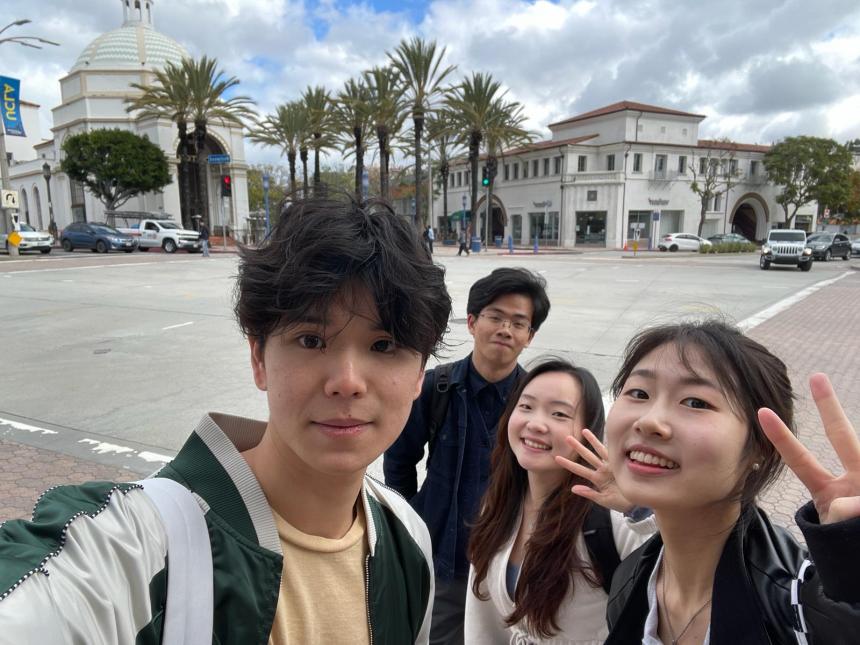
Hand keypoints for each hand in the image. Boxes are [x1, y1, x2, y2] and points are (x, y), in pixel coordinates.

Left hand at [554, 429, 633, 513]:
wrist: (639, 504)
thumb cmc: (622, 503)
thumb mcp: (604, 500)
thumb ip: (589, 493)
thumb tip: (572, 488)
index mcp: (597, 479)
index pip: (579, 469)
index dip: (568, 463)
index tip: (557, 457)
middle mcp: (603, 470)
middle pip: (587, 456)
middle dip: (577, 447)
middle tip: (566, 437)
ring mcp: (612, 466)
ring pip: (599, 450)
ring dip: (592, 441)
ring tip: (583, 430)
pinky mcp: (622, 464)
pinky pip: (614, 452)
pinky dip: (609, 443)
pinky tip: (605, 433)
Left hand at [758, 373, 859, 524]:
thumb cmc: (850, 549)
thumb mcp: (832, 535)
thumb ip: (837, 514)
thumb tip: (850, 502)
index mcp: (830, 490)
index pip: (801, 460)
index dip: (781, 438)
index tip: (761, 413)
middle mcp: (854, 481)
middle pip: (842, 436)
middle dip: (829, 407)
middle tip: (816, 376)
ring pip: (853, 494)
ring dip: (853, 511)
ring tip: (851, 526)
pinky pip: (858, 507)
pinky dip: (856, 515)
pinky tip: (856, 526)